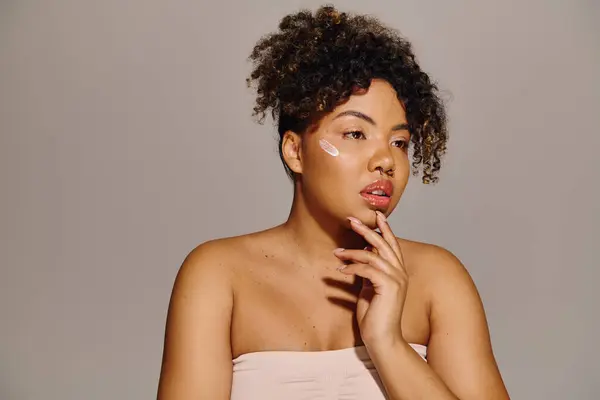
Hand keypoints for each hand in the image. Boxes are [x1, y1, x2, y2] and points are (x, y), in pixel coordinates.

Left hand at [333, 211, 407, 348]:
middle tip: (351, 219)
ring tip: (336, 253)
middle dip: (367, 230)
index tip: (374, 215)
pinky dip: (352, 268)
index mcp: (397, 271)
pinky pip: (367, 270)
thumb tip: (360, 255)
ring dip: (352, 252)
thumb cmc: (374, 316)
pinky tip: (340, 271)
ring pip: (373, 255)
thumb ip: (368, 271)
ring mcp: (397, 280)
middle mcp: (400, 273)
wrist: (382, 338)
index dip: (384, 228)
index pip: (392, 244)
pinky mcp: (389, 287)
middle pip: (384, 244)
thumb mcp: (369, 288)